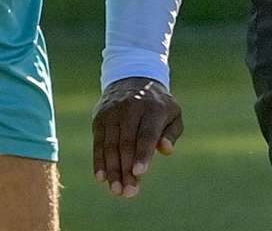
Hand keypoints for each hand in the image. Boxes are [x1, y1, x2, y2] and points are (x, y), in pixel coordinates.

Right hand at [92, 77, 183, 197]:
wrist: (133, 79)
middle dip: (126, 169)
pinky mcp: (99, 117)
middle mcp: (130, 108)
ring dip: (112, 170)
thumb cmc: (158, 106)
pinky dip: (98, 160)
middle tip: (128, 192)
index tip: (140, 173)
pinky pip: (98, 142)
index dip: (143, 153)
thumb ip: (172, 133)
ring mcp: (113, 112)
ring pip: (111, 145)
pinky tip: (101, 178)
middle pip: (127, 143)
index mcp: (153, 108)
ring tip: (116, 190)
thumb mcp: (173, 114)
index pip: (147, 134)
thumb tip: (166, 150)